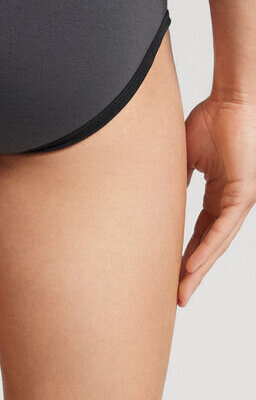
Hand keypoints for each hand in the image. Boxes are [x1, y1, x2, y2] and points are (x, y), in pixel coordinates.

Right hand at [178, 95, 255, 305]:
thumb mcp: (183, 156)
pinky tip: (194, 265)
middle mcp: (229, 203)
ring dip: (200, 270)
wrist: (233, 101)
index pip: (198, 232)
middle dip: (192, 273)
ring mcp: (239, 200)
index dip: (184, 254)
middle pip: (208, 246)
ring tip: (183, 291)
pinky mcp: (244, 194)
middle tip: (176, 298)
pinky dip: (208, 248)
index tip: (168, 275)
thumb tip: (154, 195)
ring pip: (217, 243)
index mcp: (216, 194)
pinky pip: (223, 228)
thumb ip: (174, 179)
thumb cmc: (212, 119)